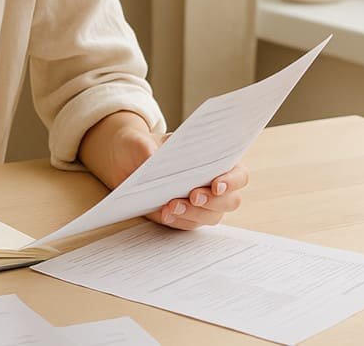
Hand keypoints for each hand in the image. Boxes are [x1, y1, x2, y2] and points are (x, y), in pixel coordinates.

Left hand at [79, 111, 248, 229]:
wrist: (125, 163)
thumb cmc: (141, 147)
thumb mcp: (139, 140)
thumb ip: (145, 145)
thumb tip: (151, 156)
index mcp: (215, 159)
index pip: (238, 173)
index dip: (231, 181)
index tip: (216, 185)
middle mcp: (213, 183)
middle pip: (230, 200)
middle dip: (213, 201)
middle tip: (193, 196)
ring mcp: (202, 203)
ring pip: (212, 216)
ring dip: (194, 213)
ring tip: (171, 207)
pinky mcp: (186, 216)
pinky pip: (190, 224)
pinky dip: (179, 220)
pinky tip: (164, 214)